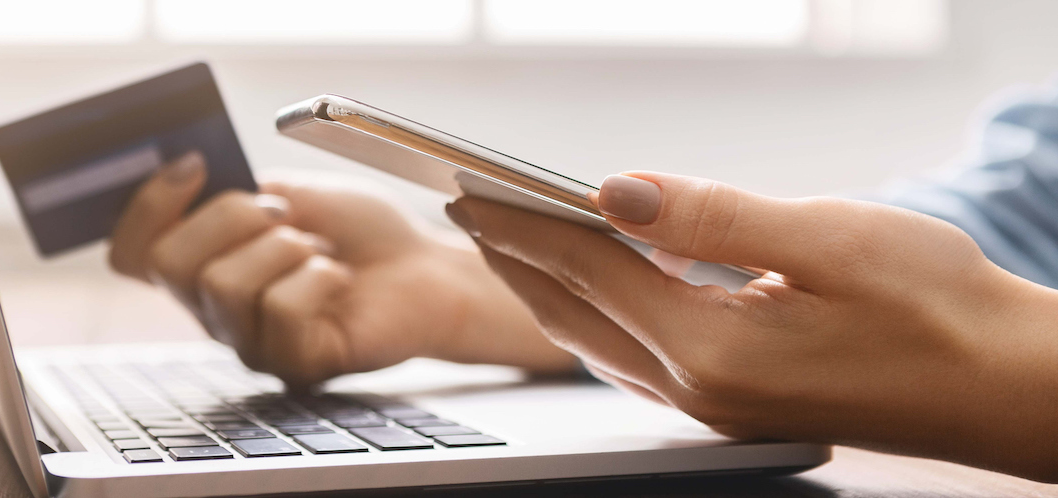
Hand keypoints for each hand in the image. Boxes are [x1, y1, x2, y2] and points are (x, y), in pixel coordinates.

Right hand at [108, 152, 575, 386]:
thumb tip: (185, 172)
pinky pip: (281, 311)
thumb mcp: (290, 192)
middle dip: (230, 218)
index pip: (130, 253)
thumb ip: (234, 191)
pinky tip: (339, 280)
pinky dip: (319, 278)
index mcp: (203, 266)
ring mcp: (251, 343)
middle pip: (171, 265)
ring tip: (319, 251)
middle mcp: (215, 312)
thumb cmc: (361, 233)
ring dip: (283, 248)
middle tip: (283, 214)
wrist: (424, 268)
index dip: (146, 206)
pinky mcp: (293, 365)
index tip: (194, 165)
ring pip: (223, 286)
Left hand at [446, 171, 1057, 481]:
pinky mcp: (733, 407)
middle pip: (575, 309)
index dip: (522, 222)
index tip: (468, 187)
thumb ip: (714, 216)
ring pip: (598, 339)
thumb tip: (615, 189)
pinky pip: (634, 359)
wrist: (1007, 388)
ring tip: (511, 242)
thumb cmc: (940, 309)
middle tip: (465, 208)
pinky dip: (595, 316)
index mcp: (713, 348)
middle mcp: (699, 389)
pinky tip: (590, 295)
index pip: (588, 268)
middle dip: (515, 255)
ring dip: (548, 287)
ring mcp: (713, 408)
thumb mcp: (832, 240)